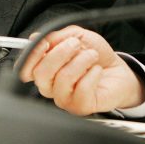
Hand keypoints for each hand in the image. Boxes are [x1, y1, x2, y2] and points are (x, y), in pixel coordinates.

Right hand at [18, 25, 144, 115]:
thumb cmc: (94, 54)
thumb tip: (35, 37)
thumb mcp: (76, 36)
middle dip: (60, 53)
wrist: (118, 69)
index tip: (45, 43)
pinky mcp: (81, 107)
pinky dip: (93, 74)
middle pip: (41, 74)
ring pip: (63, 79)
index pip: (25, 70)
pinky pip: (82, 89)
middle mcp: (51, 87)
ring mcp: (65, 99)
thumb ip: (56, 36)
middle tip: (76, 44)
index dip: (32, 56)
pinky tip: (97, 71)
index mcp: (45, 70)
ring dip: (81, 61)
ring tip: (92, 55)